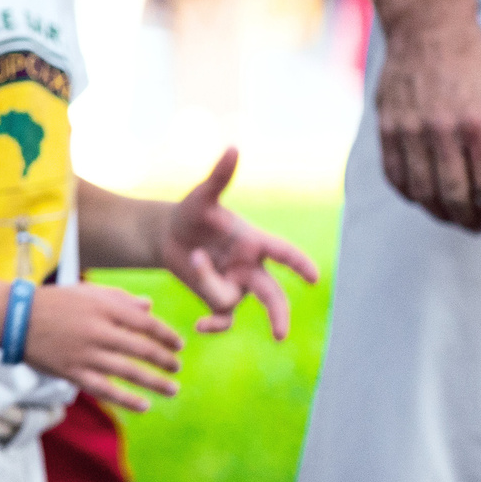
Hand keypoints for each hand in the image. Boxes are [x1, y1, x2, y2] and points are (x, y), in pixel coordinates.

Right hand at [23, 281, 181, 412]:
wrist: (14, 319)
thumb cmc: (53, 302)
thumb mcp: (87, 292)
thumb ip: (120, 298)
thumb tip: (150, 307)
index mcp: (104, 308)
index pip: (146, 323)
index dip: (167, 335)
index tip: (178, 345)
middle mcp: (98, 331)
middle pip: (143, 349)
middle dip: (165, 360)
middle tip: (176, 367)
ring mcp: (85, 354)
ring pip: (129, 371)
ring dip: (156, 382)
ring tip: (172, 389)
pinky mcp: (73, 372)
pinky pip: (105, 390)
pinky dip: (127, 400)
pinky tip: (144, 406)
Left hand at [161, 147, 321, 336]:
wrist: (168, 235)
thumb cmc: (191, 212)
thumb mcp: (202, 196)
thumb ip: (220, 177)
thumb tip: (233, 147)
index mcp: (255, 241)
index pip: (283, 254)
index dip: (299, 265)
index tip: (312, 278)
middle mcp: (251, 266)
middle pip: (272, 294)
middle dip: (278, 314)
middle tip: (279, 334)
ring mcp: (238, 285)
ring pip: (232, 300)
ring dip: (210, 284)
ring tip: (195, 257)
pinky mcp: (220, 299)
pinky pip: (224, 318)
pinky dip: (214, 325)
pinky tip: (198, 327)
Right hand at [376, 11, 480, 231]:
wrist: (428, 32)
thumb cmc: (476, 67)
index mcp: (479, 124)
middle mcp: (442, 130)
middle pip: (455, 194)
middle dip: (471, 219)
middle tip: (480, 226)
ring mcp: (409, 130)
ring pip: (422, 191)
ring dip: (441, 212)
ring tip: (455, 217)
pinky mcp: (387, 128)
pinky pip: (395, 175)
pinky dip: (410, 195)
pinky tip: (425, 198)